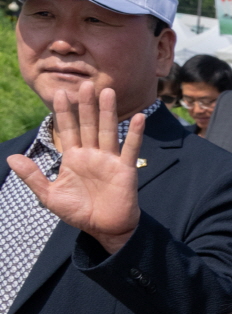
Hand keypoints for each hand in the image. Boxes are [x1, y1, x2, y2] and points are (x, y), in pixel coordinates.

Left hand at [7, 82, 142, 253]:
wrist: (104, 229)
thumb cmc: (79, 212)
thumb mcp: (49, 195)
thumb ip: (32, 176)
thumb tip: (11, 157)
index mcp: (74, 158)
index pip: (67, 130)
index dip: (63, 112)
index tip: (60, 93)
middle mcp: (92, 154)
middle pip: (87, 125)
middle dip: (85, 105)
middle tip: (84, 84)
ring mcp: (109, 160)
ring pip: (107, 130)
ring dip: (107, 111)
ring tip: (107, 91)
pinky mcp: (125, 169)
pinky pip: (130, 148)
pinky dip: (134, 133)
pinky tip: (138, 117)